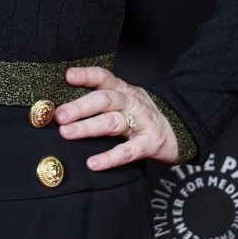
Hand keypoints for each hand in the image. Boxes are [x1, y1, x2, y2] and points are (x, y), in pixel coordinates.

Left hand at [57, 66, 179, 169]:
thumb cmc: (140, 117)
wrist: (177, 131)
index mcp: (123, 90)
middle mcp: (132, 102)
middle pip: (105, 99)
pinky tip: (93, 163)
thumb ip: (99, 101)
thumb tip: (60, 107)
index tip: (67, 76)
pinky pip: (128, 150)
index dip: (86, 75)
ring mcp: (143, 122)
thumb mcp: (123, 102)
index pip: (104, 77)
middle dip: (80, 106)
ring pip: (113, 122)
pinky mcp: (150, 144)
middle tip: (59, 115)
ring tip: (67, 133)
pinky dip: (110, 157)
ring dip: (88, 127)